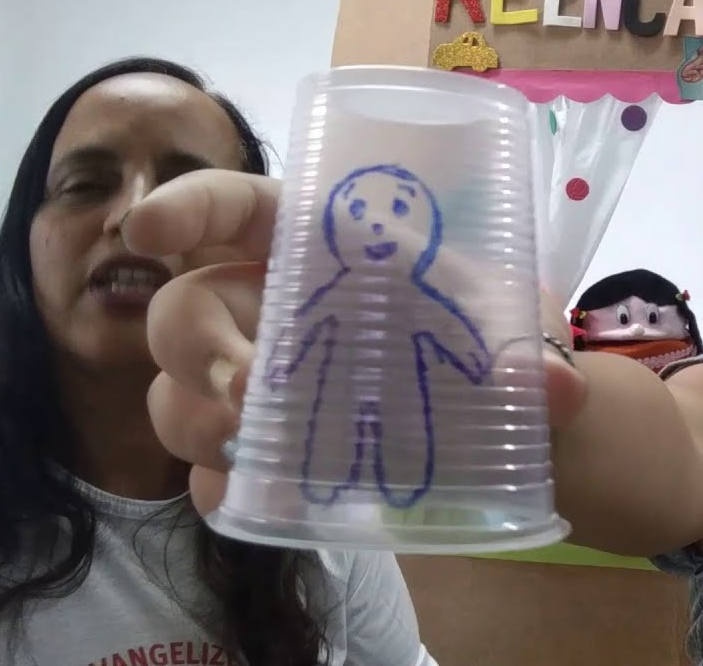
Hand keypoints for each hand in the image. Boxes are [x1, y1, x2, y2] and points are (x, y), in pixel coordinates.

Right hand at [130, 169, 586, 514]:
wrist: (501, 421)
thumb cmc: (493, 339)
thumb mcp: (513, 323)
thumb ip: (530, 343)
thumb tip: (555, 388)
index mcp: (316, 247)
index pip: (233, 205)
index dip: (184, 205)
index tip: (147, 228)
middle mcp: (268, 309)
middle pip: (180, 311)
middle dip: (195, 347)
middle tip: (248, 388)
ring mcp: (254, 386)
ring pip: (176, 394)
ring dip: (198, 420)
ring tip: (253, 448)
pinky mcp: (260, 457)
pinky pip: (205, 474)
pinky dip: (220, 486)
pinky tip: (257, 497)